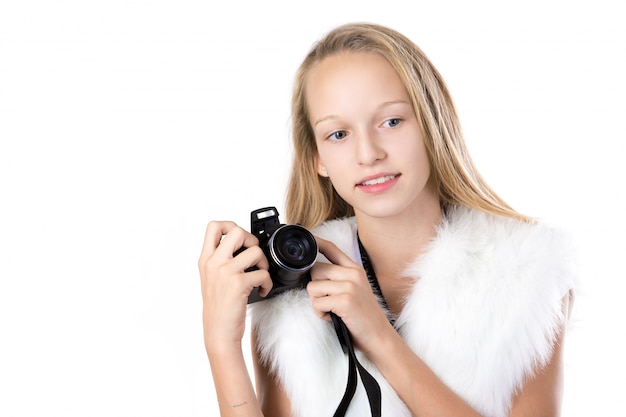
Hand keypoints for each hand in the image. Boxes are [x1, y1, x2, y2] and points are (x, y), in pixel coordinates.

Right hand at [198, 221, 271, 352]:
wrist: (218, 332)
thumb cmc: (218, 308)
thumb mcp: (211, 279)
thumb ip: (220, 261)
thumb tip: (241, 246)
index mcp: (205, 260)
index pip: (213, 226)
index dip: (230, 225)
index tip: (239, 238)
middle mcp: (214, 263)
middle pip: (237, 231)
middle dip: (252, 240)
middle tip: (253, 255)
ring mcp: (226, 272)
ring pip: (255, 250)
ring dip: (264, 263)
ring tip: (260, 275)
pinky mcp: (239, 284)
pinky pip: (263, 273)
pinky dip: (267, 282)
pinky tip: (261, 290)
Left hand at [306, 236, 393, 355]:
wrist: (379, 336)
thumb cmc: (363, 316)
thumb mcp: (355, 289)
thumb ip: (339, 277)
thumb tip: (313, 272)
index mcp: (355, 269)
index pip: (331, 248)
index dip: (316, 242)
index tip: (307, 237)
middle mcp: (353, 274)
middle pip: (315, 269)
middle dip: (315, 288)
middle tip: (328, 301)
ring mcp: (350, 286)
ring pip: (313, 287)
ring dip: (316, 303)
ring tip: (331, 310)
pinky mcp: (345, 300)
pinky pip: (317, 303)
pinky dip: (320, 313)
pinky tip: (333, 317)